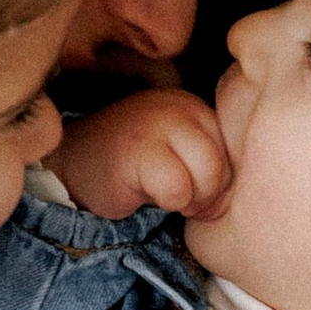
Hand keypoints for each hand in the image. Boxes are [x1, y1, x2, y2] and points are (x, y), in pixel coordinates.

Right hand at [55, 89, 233, 220]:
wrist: (75, 166)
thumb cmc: (131, 169)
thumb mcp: (180, 159)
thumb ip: (211, 168)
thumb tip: (230, 201)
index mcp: (196, 107)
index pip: (235, 155)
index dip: (219, 184)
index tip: (190, 190)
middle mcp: (181, 106)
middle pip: (224, 166)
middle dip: (206, 196)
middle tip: (176, 197)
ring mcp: (158, 122)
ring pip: (207, 175)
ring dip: (188, 200)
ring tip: (162, 193)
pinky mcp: (137, 147)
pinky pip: (177, 189)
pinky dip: (166, 203)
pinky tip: (143, 192)